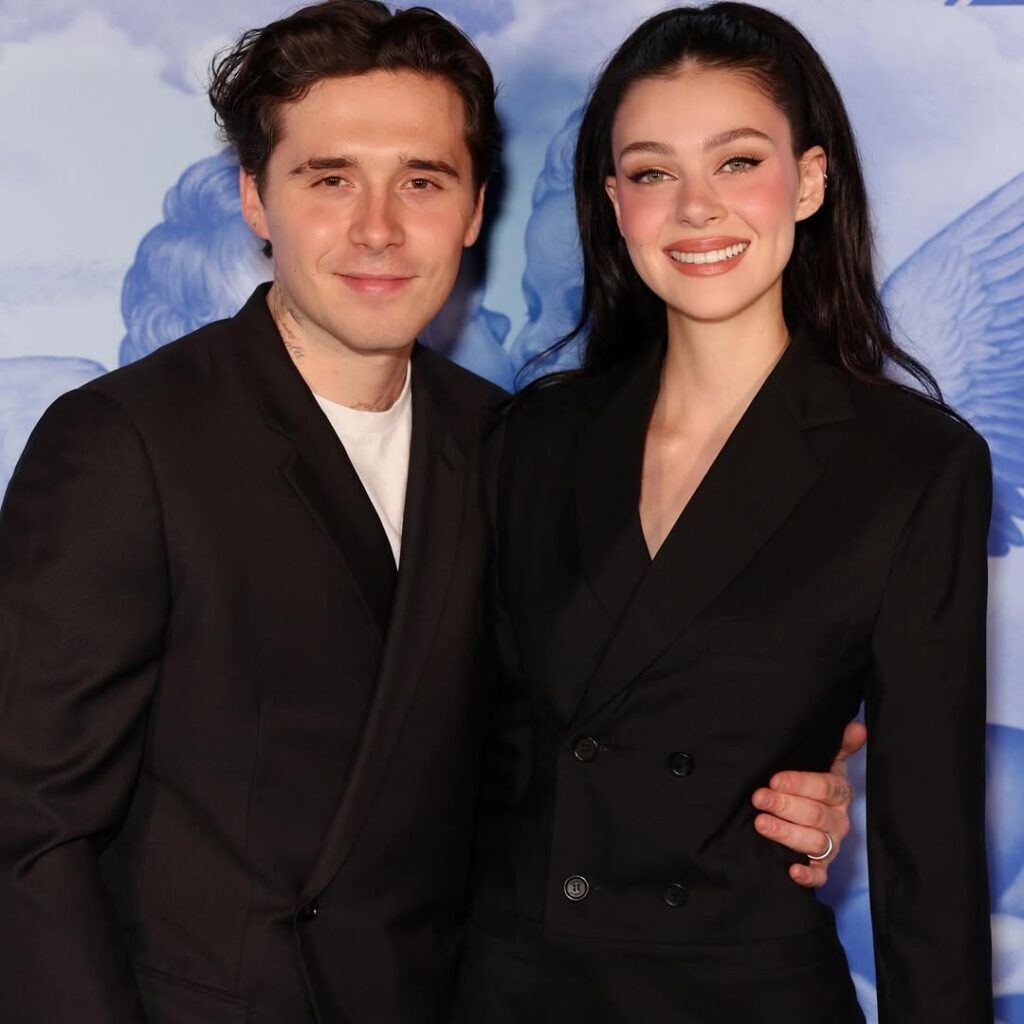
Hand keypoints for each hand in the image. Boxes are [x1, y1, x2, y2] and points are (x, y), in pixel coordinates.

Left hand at [750, 720, 866, 887]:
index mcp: (839, 793)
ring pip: (815, 842)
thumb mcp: (826, 762)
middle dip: (784, 806)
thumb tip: (858, 727)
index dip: (800, 783)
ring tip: (761, 824)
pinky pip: (819, 875)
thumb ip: (840, 746)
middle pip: (815, 814)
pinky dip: (808, 876)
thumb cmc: (814, 785)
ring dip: (787, 834)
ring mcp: (831, 844)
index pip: (825, 787)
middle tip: (759, 798)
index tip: (774, 780)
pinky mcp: (822, 866)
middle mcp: (838, 820)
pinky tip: (792, 871)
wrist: (811, 817)